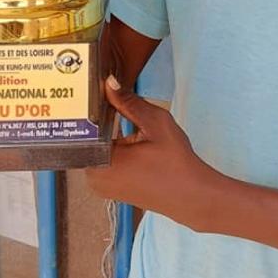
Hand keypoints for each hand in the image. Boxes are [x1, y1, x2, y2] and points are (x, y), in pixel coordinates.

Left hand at [87, 76, 215, 229]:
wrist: (192, 195)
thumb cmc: (175, 162)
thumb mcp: (155, 123)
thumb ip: (128, 102)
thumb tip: (109, 83)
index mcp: (99, 163)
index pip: (85, 126)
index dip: (91, 104)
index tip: (97, 87)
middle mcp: (93, 177)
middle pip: (89, 137)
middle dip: (100, 117)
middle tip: (112, 96)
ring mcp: (100, 186)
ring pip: (97, 147)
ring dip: (108, 131)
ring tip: (121, 113)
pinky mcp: (109, 188)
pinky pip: (104, 159)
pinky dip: (113, 146)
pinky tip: (128, 135)